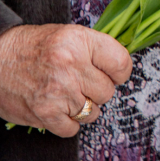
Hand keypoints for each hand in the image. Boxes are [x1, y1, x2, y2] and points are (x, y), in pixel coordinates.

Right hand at [0, 24, 131, 137]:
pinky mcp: (45, 113)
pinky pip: (73, 128)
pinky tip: (59, 107)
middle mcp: (70, 65)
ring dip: (84, 107)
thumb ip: (97, 49)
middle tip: (82, 82)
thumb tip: (122, 69)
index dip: (120, 72)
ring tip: (67, 93)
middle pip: (108, 91)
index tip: (113, 74)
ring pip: (93, 111)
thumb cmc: (34, 47)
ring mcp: (58, 91)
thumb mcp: (69, 35)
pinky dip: (68, 122)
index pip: (121, 64)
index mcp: (79, 41)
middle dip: (97, 89)